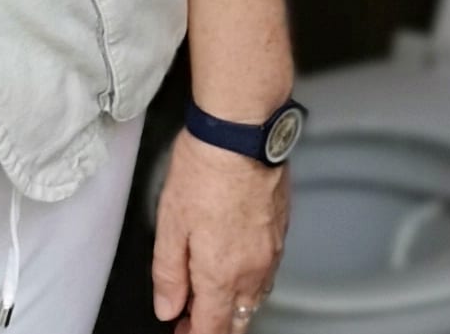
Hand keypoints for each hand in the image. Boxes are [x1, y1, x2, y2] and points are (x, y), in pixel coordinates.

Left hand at [151, 132, 288, 331]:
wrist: (241, 135)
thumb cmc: (204, 171)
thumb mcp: (170, 225)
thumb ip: (169, 275)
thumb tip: (168, 307)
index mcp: (222, 275)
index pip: (212, 329)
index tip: (180, 331)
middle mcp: (253, 270)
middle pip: (239, 320)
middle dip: (216, 325)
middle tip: (192, 315)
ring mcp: (272, 251)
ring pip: (256, 298)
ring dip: (234, 303)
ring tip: (210, 290)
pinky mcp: (281, 231)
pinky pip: (267, 271)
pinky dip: (250, 279)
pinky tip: (235, 264)